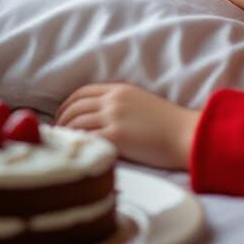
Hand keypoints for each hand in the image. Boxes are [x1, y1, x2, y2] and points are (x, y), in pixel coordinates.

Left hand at [54, 83, 200, 170]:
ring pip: (76, 122)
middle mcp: (113, 100)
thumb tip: (101, 118)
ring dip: (64, 134)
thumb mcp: (142, 103)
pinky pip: (86, 139)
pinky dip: (76, 145)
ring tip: (61, 146)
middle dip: (61, 120)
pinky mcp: (116, 137)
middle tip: (56, 134)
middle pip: (75, 106)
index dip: (67, 104)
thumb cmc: (169, 125)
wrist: (187, 135)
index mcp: (119, 90)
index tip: (61, 116)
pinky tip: (74, 153)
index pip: (82, 92)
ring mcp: (114, 117)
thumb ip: (120, 105)